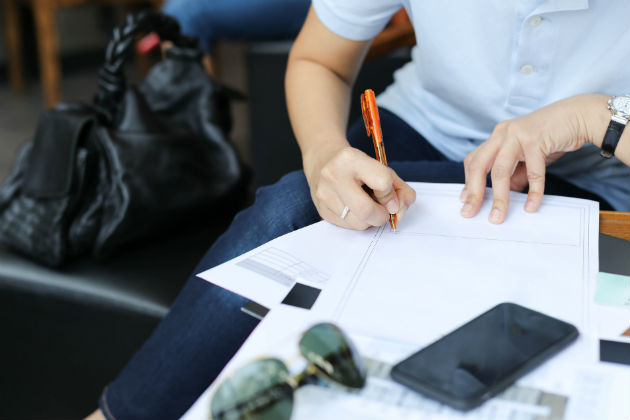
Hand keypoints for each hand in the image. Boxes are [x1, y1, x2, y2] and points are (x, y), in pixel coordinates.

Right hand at [304, 145, 415, 229]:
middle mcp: (333, 175)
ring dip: (370, 220)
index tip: (389, 193)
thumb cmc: (358, 166)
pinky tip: (354, 208)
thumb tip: (399, 211)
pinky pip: (348, 227)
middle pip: (367, 211)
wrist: (325, 161)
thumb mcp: (382, 168)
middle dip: (382, 216)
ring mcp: (324, 194)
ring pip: (359, 223)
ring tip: (366, 204)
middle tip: (384, 210)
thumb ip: (400, 188)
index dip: (392, 194)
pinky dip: (358, 221)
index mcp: (351, 159)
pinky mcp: (322, 210)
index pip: (383, 183)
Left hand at [460, 94, 607, 222]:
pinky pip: (533, 171)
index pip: (474, 161)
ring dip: (499, 197)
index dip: (468, 182)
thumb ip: (513, 174)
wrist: (578, 115)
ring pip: (500, 170)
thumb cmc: (550, 137)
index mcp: (497, 137)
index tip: (466, 201)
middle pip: (478, 166)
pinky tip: (531, 206)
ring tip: (498, 216)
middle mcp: (502, 134)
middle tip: (470, 212)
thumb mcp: (526, 156)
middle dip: (473, 192)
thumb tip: (503, 197)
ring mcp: (517, 135)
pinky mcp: (536, 139)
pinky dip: (533, 191)